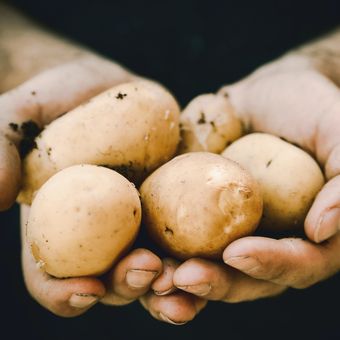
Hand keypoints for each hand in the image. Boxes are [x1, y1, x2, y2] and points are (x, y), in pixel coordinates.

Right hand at [0, 54, 202, 321]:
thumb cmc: (58, 102)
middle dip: (131, 285)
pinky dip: (205, 248)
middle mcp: (103, 237)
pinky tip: (223, 248)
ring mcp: (143, 225)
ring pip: (158, 269)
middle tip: (149, 270)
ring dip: (175, 283)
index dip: (64, 293)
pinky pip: (192, 235)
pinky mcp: (177, 206)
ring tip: (190, 276)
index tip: (87, 290)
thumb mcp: (20, 114)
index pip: (53, 277)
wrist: (106, 88)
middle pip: (114, 281)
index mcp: (61, 230)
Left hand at [171, 52, 339, 310]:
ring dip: (176, 280)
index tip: (238, 254)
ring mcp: (227, 230)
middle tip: (183, 279)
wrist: (268, 95)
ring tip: (151, 279)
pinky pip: (174, 238)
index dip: (269, 265)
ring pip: (205, 268)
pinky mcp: (195, 214)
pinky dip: (155, 250)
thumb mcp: (339, 131)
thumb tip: (322, 229)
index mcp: (306, 234)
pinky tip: (133, 252)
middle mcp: (266, 241)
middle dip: (214, 283)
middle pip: (243, 279)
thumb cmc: (311, 109)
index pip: (294, 264)